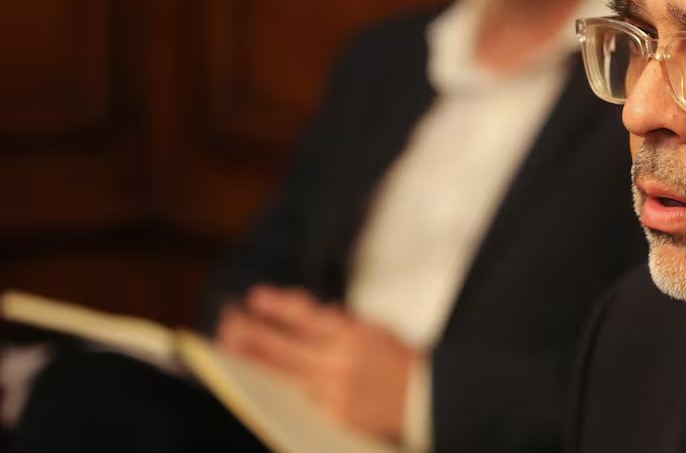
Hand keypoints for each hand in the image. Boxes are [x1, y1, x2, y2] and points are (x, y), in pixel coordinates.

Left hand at [216, 285, 418, 437]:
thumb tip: (314, 311)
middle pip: (284, 348)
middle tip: (229, 321)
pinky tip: (257, 381)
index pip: (305, 317)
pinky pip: (297, 400)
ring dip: (254, 361)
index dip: (277, 306)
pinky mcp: (333, 416)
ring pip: (283, 376)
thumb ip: (343, 324)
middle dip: (253, 333)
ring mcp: (334, 393)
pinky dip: (276, 387)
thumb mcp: (377, 331)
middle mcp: (340, 363)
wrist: (428, 402)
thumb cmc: (403, 363)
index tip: (254, 297)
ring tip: (231, 347)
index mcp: (354, 337)